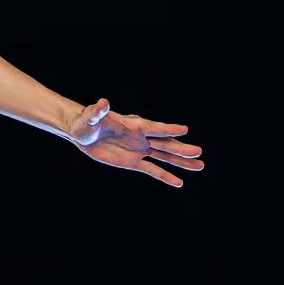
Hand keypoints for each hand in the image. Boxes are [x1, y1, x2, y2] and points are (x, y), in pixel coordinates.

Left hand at [66, 98, 205, 187]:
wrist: (83, 133)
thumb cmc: (86, 122)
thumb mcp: (90, 117)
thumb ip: (97, 112)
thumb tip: (103, 102)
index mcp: (134, 125)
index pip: (154, 127)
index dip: (168, 129)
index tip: (185, 130)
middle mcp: (141, 137)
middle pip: (164, 143)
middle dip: (180, 148)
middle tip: (198, 152)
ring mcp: (139, 149)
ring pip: (164, 156)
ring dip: (181, 162)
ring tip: (200, 166)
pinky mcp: (133, 161)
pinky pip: (152, 169)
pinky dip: (165, 176)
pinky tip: (178, 182)